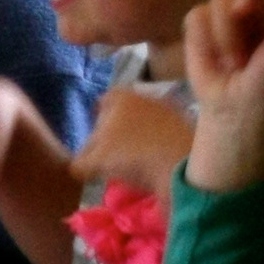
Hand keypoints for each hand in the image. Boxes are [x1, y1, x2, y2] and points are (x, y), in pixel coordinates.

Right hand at [79, 87, 199, 202]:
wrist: (183, 167)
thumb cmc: (132, 157)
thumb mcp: (94, 163)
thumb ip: (79, 163)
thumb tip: (77, 166)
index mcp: (119, 97)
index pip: (100, 104)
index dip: (95, 125)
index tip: (94, 145)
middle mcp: (144, 96)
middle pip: (122, 114)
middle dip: (115, 132)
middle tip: (110, 156)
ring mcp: (168, 110)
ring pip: (143, 125)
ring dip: (136, 140)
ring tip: (133, 164)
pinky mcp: (186, 127)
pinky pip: (162, 136)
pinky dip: (155, 147)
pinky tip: (153, 164)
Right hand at [177, 0, 263, 195]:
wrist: (237, 113)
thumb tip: (243, 0)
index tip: (256, 4)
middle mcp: (256, 1)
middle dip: (242, 17)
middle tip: (247, 54)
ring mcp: (227, 11)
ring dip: (226, 34)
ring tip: (236, 63)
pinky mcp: (201, 22)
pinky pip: (196, 15)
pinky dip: (203, 41)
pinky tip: (215, 60)